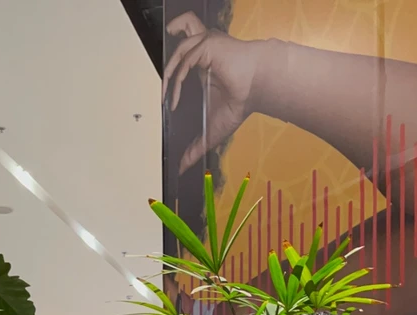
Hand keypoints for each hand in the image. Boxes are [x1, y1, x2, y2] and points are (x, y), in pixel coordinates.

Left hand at [163, 13, 259, 173]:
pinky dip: (176, 80)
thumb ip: (195, 148)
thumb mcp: (211, 131)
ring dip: (167, 79)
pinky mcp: (205, 45)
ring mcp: (202, 47)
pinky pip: (184, 61)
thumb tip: (181, 167)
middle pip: (174, 58)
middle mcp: (200, 53)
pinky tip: (174, 97)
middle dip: (163, 76)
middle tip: (160, 101)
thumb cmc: (240, 102)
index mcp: (201, 67)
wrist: (257, 89)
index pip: (178, 67)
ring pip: (176, 56)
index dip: (168, 82)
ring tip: (165, 99)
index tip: (162, 103)